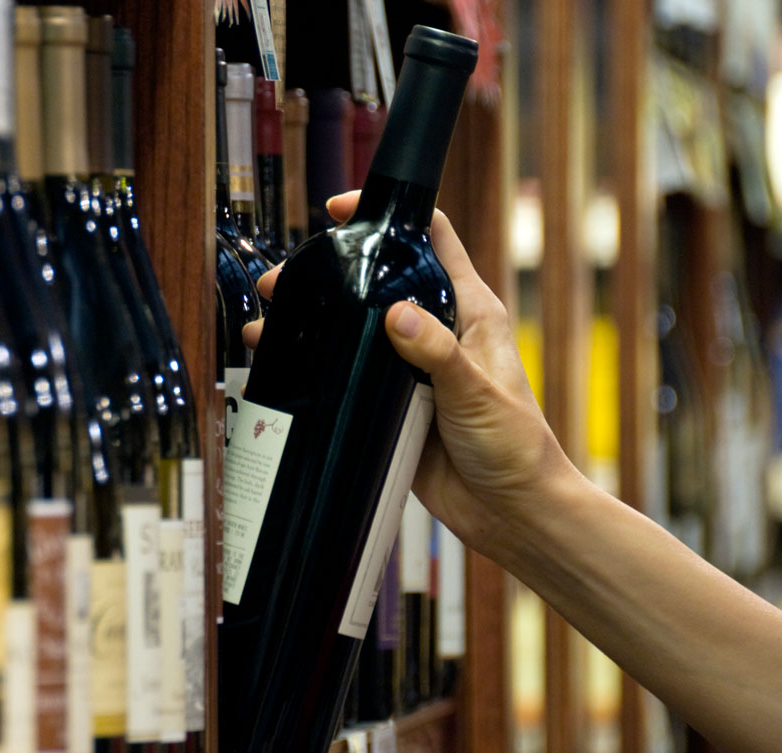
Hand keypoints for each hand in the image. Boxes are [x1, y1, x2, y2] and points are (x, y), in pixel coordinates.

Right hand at [242, 191, 579, 556]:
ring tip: (266, 321)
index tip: (343, 211)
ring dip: (312, 321)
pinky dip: (315, 366)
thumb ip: (438, 354)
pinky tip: (282, 365)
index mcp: (468, 313)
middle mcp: (436, 333)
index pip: (430, 241)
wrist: (509, 513)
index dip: (390, 216)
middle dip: (328, 273)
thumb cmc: (515, 448)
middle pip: (377, 282)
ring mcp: (409, 369)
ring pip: (353, 329)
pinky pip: (347, 375)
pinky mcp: (389, 404)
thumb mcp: (477, 394)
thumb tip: (397, 314)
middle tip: (283, 279)